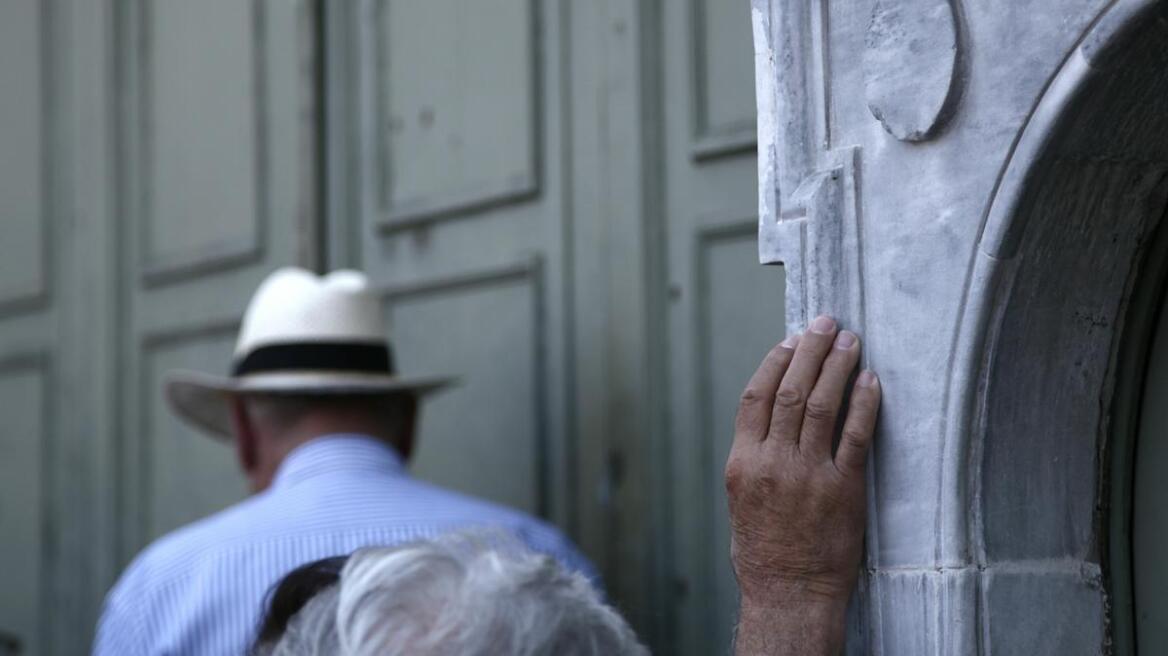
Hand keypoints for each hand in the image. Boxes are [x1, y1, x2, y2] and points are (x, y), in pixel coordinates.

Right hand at [725, 315, 880, 654]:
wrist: (789, 594)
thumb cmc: (763, 552)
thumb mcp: (741, 499)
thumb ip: (753, 457)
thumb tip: (770, 419)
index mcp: (742, 462)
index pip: (756, 397)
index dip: (775, 362)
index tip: (790, 339)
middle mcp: (772, 462)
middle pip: (790, 391)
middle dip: (809, 351)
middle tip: (825, 322)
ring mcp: (808, 475)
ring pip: (821, 405)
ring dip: (837, 366)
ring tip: (849, 340)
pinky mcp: (842, 489)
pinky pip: (855, 436)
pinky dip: (863, 404)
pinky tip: (870, 381)